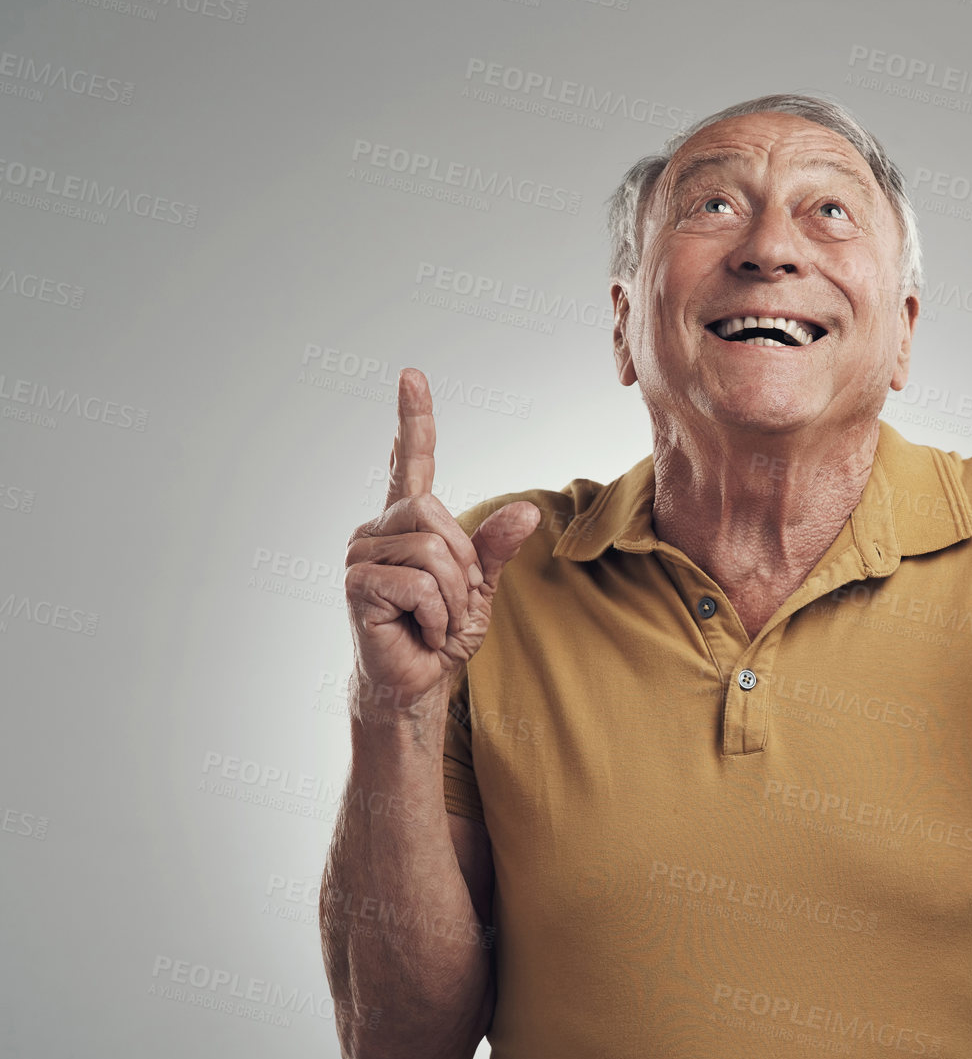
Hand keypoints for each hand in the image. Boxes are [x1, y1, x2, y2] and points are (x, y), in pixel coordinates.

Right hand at [344, 368, 539, 717]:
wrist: (417, 681)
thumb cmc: (443, 633)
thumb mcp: (482, 586)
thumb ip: (496, 547)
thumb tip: (527, 509)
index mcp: (409, 522)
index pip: (411, 462)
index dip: (414, 419)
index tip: (412, 376)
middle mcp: (378, 529)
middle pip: (438, 516)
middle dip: (464, 566)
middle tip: (455, 605)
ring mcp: (360, 554)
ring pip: (433, 554)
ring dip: (454, 597)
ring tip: (437, 621)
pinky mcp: (357, 584)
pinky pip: (421, 585)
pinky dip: (437, 615)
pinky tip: (423, 632)